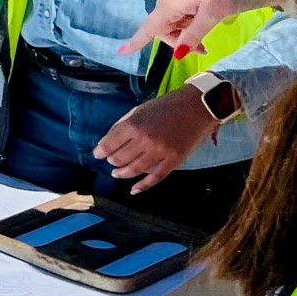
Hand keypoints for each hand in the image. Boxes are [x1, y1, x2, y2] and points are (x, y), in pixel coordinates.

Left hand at [93, 90, 219, 193]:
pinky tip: (134, 190)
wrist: (198, 106)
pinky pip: (155, 178)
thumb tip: (108, 140)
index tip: (98, 154)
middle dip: (112, 161)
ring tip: (117, 173)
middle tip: (111, 160)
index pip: (109, 145)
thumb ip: (123, 125)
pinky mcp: (174, 160)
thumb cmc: (168, 105)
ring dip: (122, 173)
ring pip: (134, 170)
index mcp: (134, 125)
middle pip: (119, 159)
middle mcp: (145, 140)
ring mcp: (160, 152)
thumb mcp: (140, 109)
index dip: (100, 151)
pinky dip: (143, 186)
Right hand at [119, 0, 238, 59]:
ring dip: (186, 30)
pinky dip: (188, 19)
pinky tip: (203, 18)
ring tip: (207, 31)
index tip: (121, 52)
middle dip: (180, 40)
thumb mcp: (211, 16)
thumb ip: (193, 35)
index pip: (149, 28)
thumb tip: (178, 55)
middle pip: (164, 27)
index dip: (136, 42)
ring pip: (172, 19)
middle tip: (203, 49)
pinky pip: (178, 9)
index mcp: (169, 3)